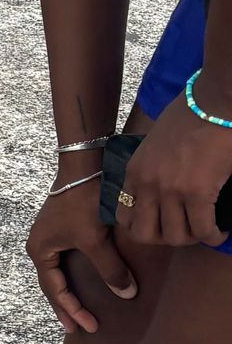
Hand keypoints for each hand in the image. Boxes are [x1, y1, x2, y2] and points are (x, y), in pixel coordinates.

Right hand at [28, 173, 137, 333]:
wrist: (82, 167)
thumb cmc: (83, 202)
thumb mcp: (96, 239)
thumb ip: (110, 268)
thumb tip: (127, 294)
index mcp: (39, 251)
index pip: (55, 290)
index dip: (71, 310)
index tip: (87, 327)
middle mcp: (39, 246)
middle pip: (52, 285)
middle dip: (65, 307)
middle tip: (77, 328)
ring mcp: (48, 237)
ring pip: (58, 274)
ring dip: (68, 293)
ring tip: (78, 311)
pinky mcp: (61, 229)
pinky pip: (65, 262)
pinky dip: (73, 277)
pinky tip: (82, 282)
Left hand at [117, 83, 231, 248]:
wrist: (211, 104)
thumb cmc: (188, 117)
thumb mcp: (154, 145)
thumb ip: (151, 169)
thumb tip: (162, 187)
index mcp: (134, 174)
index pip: (124, 217)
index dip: (143, 227)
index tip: (162, 224)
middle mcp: (146, 185)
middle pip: (145, 235)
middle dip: (164, 239)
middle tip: (183, 232)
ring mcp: (169, 191)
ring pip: (175, 237)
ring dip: (191, 239)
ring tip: (204, 231)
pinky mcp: (197, 192)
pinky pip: (202, 228)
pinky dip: (212, 236)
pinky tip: (219, 233)